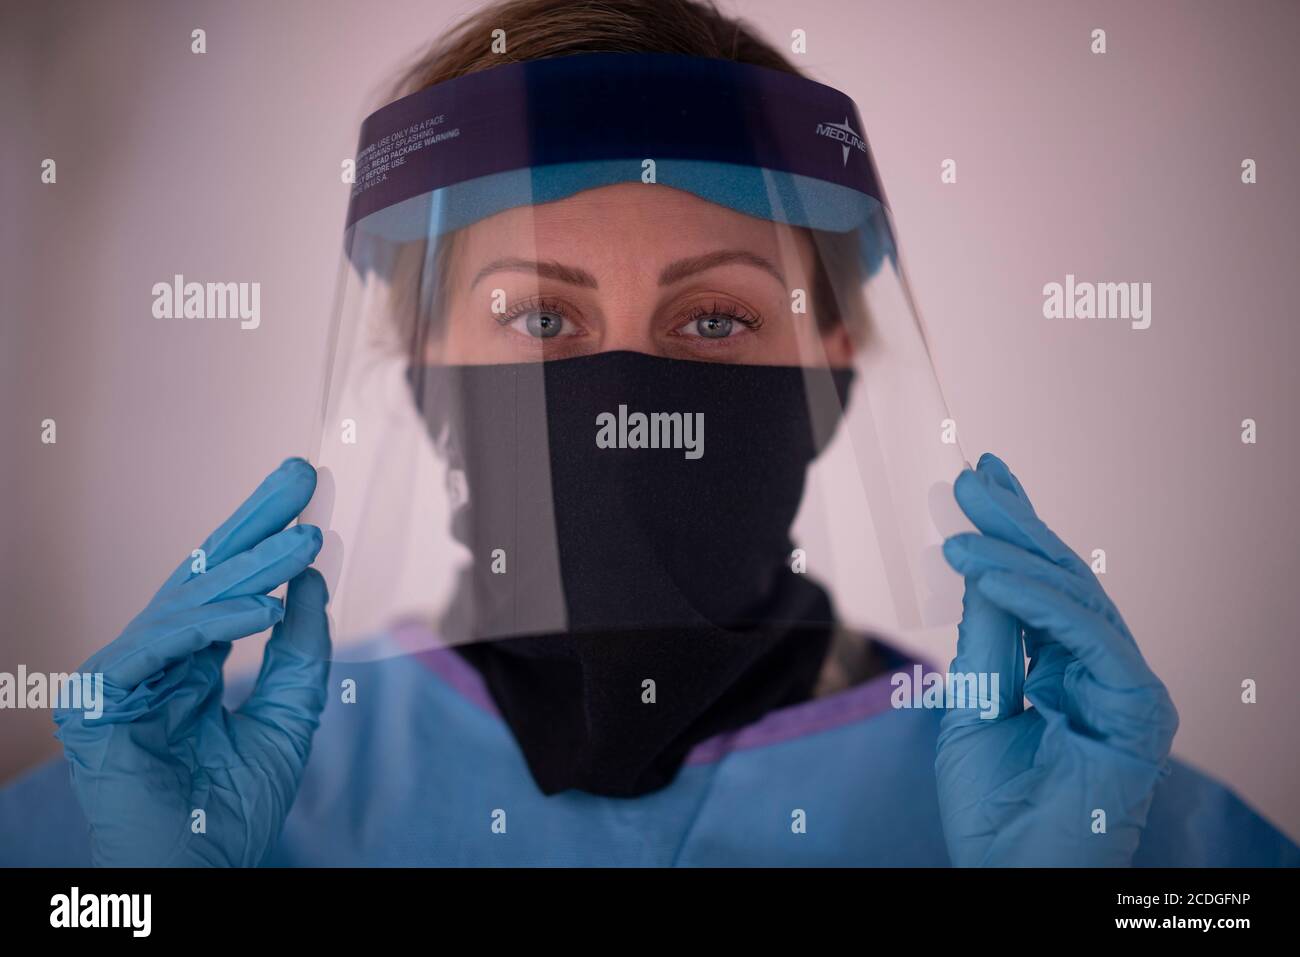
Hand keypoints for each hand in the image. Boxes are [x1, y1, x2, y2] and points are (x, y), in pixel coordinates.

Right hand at [53, 458, 329, 865]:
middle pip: (204, 574)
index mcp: (189, 663)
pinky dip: (210, 624)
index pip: (229, 585)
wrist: (199, 871)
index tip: (310, 494)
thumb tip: (312, 578)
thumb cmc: (233, 806)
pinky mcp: (95, 702)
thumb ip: (300, 649)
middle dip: (256, 522)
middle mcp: (152, 661)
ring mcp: (120, 678)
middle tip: (302, 473)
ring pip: (186, 603)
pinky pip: (157, 647)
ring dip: (251, 570)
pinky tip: (262, 608)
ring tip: (305, 543)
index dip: (266, 537)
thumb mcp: (289, 714)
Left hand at [935, 453, 1176, 865]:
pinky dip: (1038, 604)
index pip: (1041, 586)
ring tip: (960, 530)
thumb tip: (978, 561)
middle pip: (1062, 581)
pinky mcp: (1140, 710)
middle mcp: (1098, 672)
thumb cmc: (990, 808)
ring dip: (1014, 557)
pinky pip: (1090, 639)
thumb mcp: (973, 703)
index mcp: (1062, 670)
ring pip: (1076, 600)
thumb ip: (986, 636)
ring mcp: (1123, 689)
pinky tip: (990, 577)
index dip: (1015, 530)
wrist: (1008, 877)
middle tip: (971, 479)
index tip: (982, 478)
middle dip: (1015, 525)